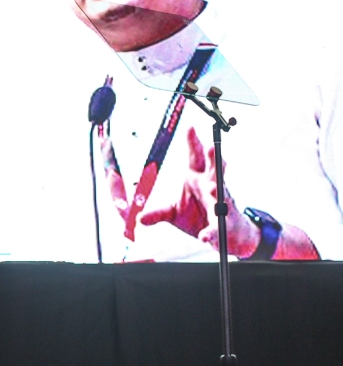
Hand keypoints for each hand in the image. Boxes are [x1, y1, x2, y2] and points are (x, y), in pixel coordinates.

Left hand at [140, 127, 259, 257]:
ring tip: (216, 183)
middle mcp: (211, 187)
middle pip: (213, 169)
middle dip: (212, 158)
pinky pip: (217, 228)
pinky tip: (204, 236)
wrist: (226, 237)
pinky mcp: (223, 225)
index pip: (195, 158)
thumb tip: (140, 218)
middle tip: (211, 147)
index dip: (193, 143)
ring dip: (220, 187)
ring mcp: (220, 204)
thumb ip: (158, 213)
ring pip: (222, 192)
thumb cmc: (200, 216)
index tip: (190, 128)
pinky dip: (210, 232)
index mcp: (197, 179)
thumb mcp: (174, 213)